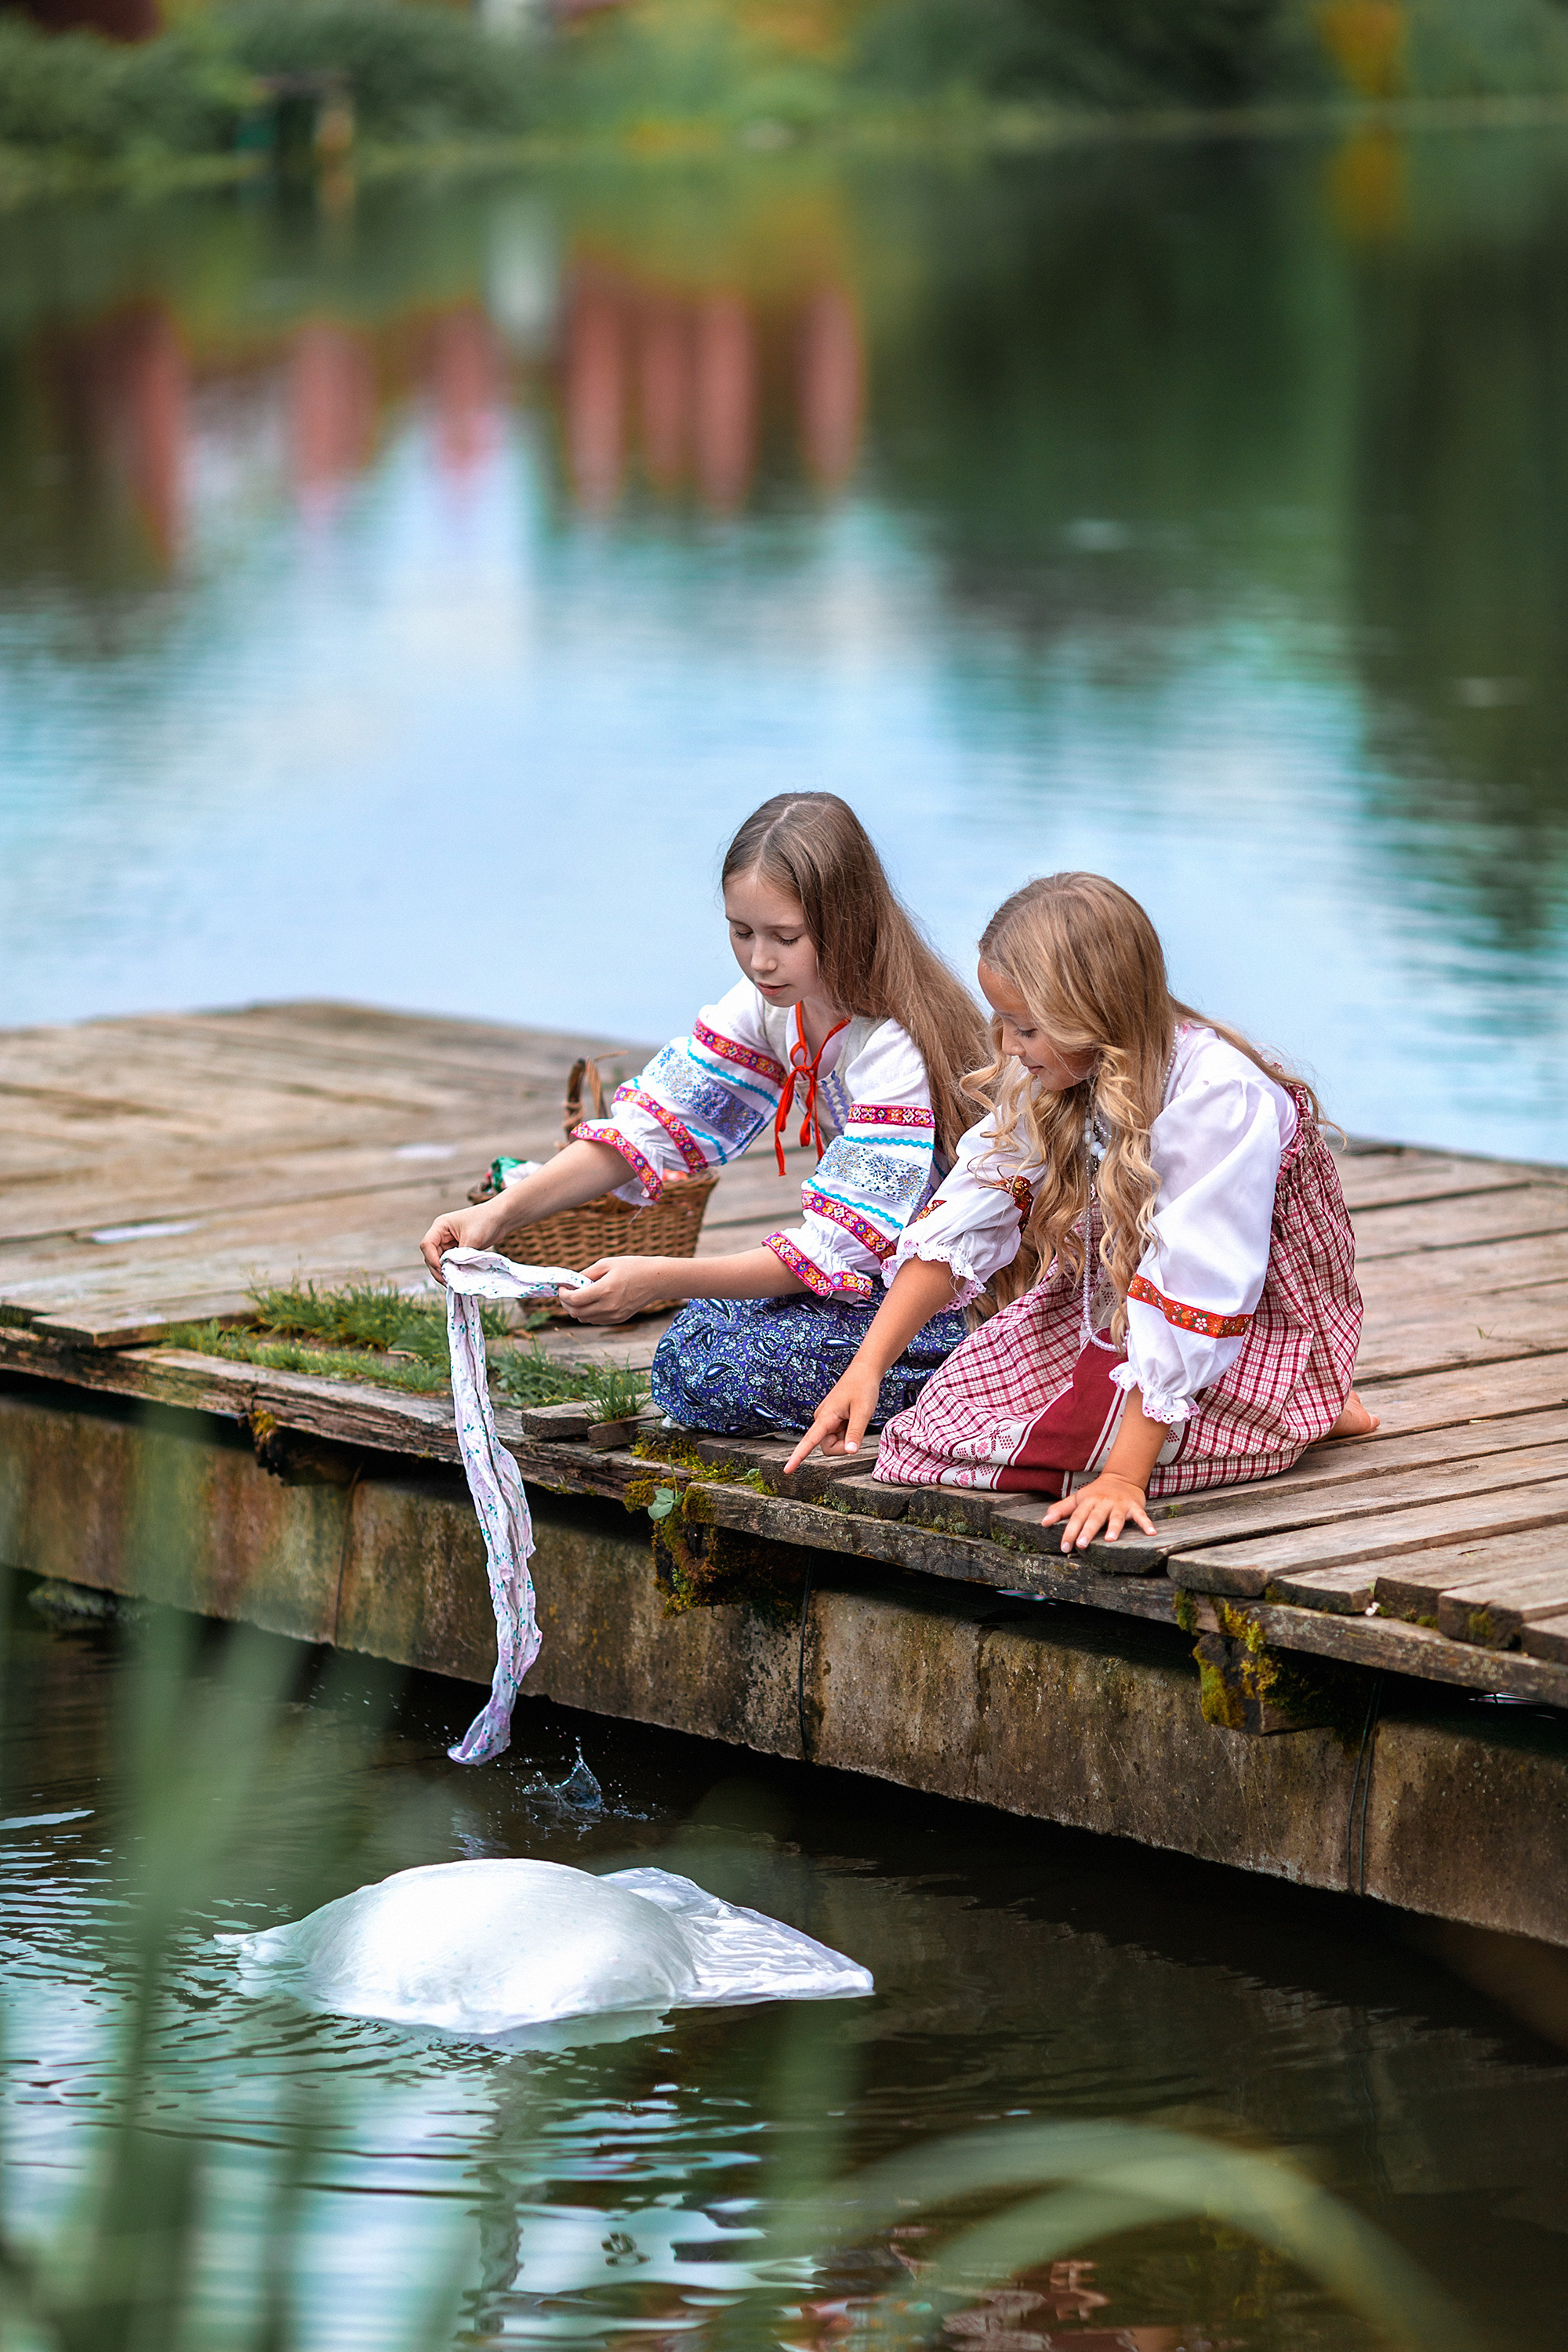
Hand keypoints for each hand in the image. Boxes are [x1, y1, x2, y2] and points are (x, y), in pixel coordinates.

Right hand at [420, 1201, 504, 1282]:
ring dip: (445, 1271)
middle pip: (431, 1255)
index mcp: (440, 1226)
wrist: (501, 1217)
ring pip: (440, 1260)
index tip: (443, 1269)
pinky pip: (450, 1261)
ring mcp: (449, 1242)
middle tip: (448, 1282)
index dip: (432, 1259)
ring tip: (453, 1282)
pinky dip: (453, 1269)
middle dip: (437, 1269)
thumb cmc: (485, 1221)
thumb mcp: (472, 1239)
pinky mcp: (458, 1248)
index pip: (427, 1245)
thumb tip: (454, 1273)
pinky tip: (458, 1277)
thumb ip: (460, 1256)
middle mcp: (441, 1234)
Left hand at [558, 1257, 664, 1325]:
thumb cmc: (631, 1267)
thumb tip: (570, 1283)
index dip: (563, 1295)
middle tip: (566, 1293)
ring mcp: (614, 1315)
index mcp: (605, 1290)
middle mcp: (609, 1306)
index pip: (574, 1300)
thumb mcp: (606, 1264)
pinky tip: (591, 1302)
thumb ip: (586, 1274)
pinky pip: (595, 1320)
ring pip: (584, 1319)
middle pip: (576, 1312)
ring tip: (579, 1296)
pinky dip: (588, 1313)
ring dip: (576, 1309)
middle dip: (566, 1303)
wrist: (655, 1280)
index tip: (562, 1287)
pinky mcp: (619, 1319)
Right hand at [784, 1362, 883, 1472]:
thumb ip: (855, 1433)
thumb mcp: (863, 1411)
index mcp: (826, 1417)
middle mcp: (821, 1420)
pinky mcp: (831, 1420)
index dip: (798, 1456)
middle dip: (843, 1446)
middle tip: (857, 1429)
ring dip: (846, 1438)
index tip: (787, 1470)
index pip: (809, 1441)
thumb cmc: (862, 1388)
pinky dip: (847, 1433)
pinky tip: (853, 1418)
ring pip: (834, 1443)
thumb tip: (850, 1452)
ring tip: (855, 1419)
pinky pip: (838, 1436)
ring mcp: (826, 1420)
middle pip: (828, 1448)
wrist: (863, 1372)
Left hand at [1041, 1472, 1155, 1553]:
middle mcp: (1103, 1503)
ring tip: (1111, 1539)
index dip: (1069, 1532)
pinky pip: (1141, 1516)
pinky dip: (1147, 1523)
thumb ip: (1061, 1510)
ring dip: (1114, 1527)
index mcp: (1088, 1502)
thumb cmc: (1096, 1493)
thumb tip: (1043, 1522)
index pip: (1076, 1517)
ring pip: (1116, 1517)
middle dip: (1088, 1531)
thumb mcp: (1077, 1499)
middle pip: (1094, 1518)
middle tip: (1082, 1545)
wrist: (1121, 1478)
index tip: (1064, 1547)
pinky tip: (1152, 1533)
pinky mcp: (1134, 1506)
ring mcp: (1119, 1505)